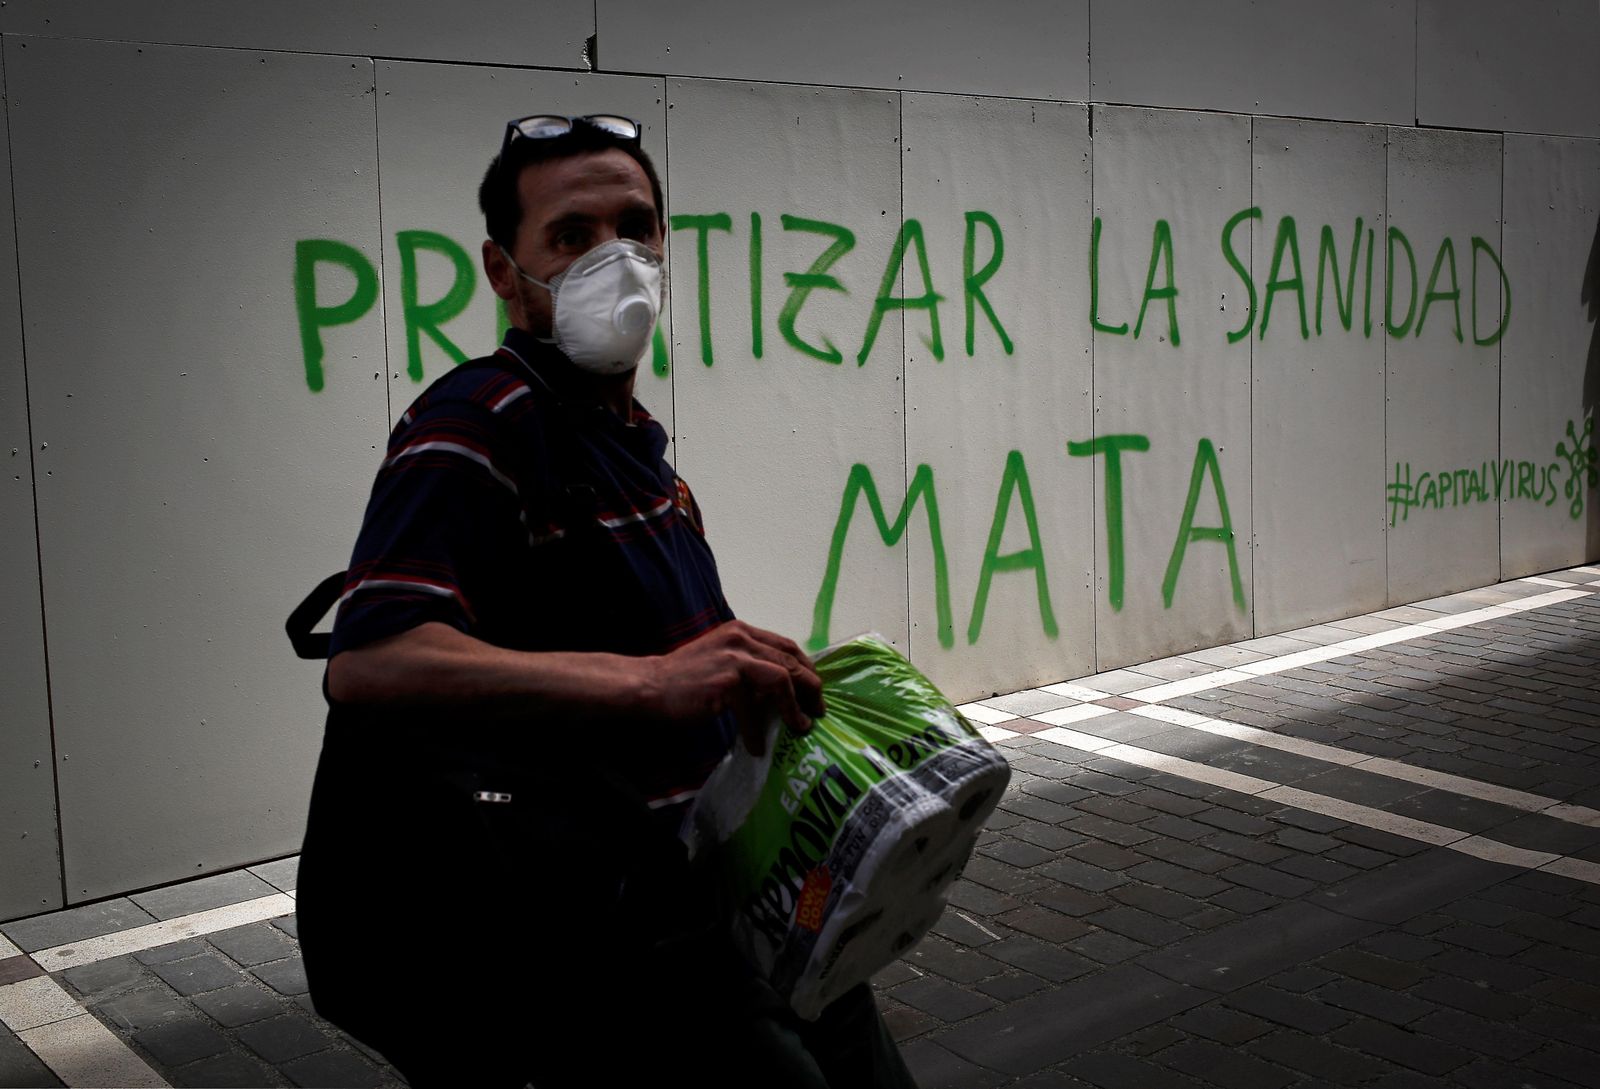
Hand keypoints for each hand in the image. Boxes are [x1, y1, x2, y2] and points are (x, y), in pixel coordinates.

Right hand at [643, 621, 825, 755]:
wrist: (648, 685)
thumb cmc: (683, 678)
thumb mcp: (722, 661)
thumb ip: (750, 667)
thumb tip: (781, 691)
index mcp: (742, 632)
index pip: (787, 646)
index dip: (806, 669)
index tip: (815, 691)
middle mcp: (742, 639)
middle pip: (791, 661)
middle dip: (810, 689)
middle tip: (817, 712)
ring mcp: (734, 658)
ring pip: (782, 680)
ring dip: (794, 708)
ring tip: (799, 727)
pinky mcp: (727, 682)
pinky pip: (754, 710)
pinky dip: (758, 731)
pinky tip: (756, 747)